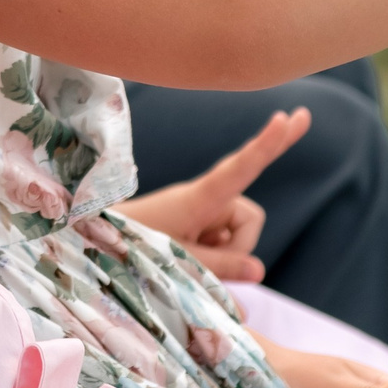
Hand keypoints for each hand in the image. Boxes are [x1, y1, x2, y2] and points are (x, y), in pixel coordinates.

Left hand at [115, 108, 308, 281]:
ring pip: (239, 237)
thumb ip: (219, 266)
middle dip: (244, 239)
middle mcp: (207, 200)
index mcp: (199, 198)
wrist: (99, 241)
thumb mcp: (177, 259)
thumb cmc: (133, 244)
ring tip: (186, 262)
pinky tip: (190, 263)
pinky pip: (225, 244)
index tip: (288, 118)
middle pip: (251, 216)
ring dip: (224, 256)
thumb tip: (260, 270)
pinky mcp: (197, 225)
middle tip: (276, 154)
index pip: (240, 167)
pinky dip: (217, 258)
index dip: (266, 145)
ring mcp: (203, 212)